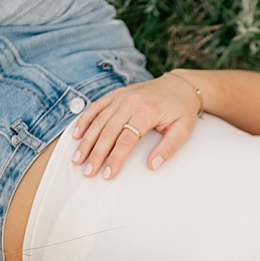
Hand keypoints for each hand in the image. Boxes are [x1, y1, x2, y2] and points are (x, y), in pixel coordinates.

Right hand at [71, 72, 202, 178]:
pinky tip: (76, 134)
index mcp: (147, 111)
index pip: (126, 140)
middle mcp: (131, 102)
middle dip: (96, 154)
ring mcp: (122, 96)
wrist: (180, 85)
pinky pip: (96, 106)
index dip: (115, 158)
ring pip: (98, 120)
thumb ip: (168, 148)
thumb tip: (151, 166)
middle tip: (87, 172)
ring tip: (77, 159)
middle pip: (108, 131)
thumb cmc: (181, 110)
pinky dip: (85, 120)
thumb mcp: (183, 130)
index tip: (107, 174)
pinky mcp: (117, 94)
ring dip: (86, 141)